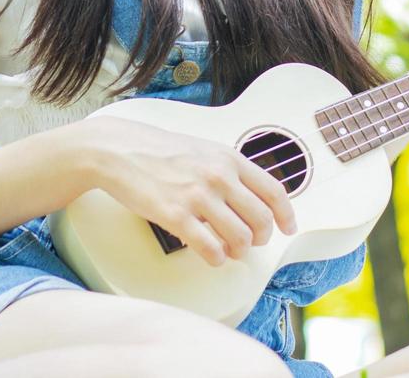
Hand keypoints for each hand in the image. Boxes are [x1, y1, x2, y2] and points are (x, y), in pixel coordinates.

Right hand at [75, 115, 296, 267]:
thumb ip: (229, 170)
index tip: (288, 228)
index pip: (274, 191)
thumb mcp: (204, 150)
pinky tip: (211, 255)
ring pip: (240, 238)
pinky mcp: (176, 216)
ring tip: (229, 249)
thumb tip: (251, 196)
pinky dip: (217, 258)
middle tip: (251, 242)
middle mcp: (219, 176)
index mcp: (229, 159)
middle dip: (261, 238)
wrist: (120, 150)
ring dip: (238, 250)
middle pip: (261, 219)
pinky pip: (210, 249)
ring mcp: (198, 196)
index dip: (286, 215)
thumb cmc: (159, 151)